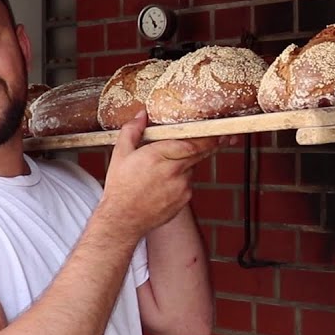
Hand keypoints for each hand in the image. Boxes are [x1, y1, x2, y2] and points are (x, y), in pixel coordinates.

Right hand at [99, 111, 221, 232]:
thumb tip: (141, 114)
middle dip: (203, 146)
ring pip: (191, 168)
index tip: (214, 131)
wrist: (123, 220)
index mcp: (158, 155)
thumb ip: (132, 131)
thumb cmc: (120, 187)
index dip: (206, 137)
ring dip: (184, 165)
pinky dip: (181, 180)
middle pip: (199, 153)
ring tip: (162, 171)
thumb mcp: (120, 155)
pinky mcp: (185, 199)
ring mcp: (182, 187)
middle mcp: (174, 171)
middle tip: (209, 139)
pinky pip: (188, 183)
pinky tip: (163, 185)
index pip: (192, 142)